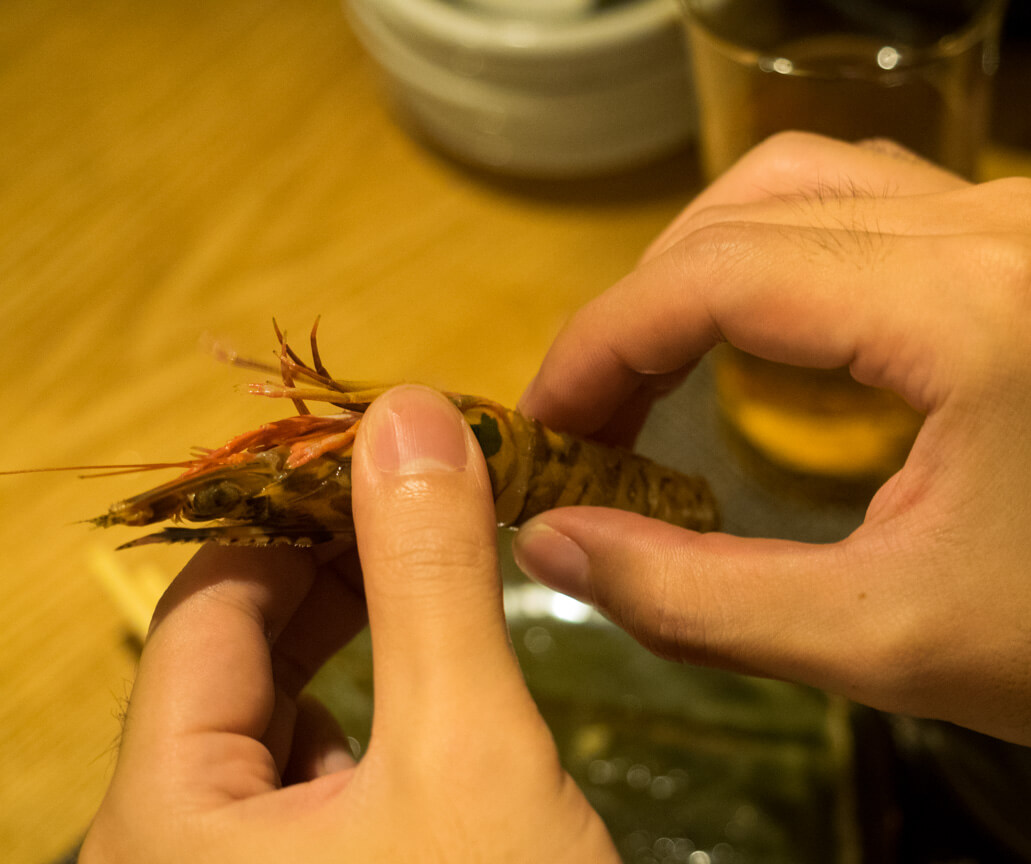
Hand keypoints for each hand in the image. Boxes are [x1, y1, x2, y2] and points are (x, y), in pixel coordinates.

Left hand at [80, 386, 617, 862]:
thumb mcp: (471, 748)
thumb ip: (430, 578)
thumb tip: (410, 412)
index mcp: (161, 823)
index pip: (207, 608)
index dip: (301, 517)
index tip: (398, 463)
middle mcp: (165, 859)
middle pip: (230, 666)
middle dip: (335, 583)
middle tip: (432, 520)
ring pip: (272, 727)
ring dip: (355, 654)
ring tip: (437, 609)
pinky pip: (302, 791)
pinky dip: (365, 730)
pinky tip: (426, 730)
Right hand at [513, 133, 1030, 767]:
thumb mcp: (882, 643)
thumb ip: (695, 597)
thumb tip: (554, 544)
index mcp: (963, 307)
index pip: (716, 278)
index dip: (600, 347)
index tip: (545, 429)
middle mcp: (989, 225)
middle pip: (745, 212)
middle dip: (640, 310)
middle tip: (588, 416)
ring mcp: (1014, 222)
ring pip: (798, 186)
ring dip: (701, 269)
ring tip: (648, 371)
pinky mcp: (1024, 246)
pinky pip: (860, 205)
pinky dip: (773, 258)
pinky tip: (751, 334)